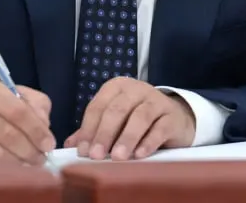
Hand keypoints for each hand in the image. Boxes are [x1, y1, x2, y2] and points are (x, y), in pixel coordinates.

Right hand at [0, 75, 54, 163]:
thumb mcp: (14, 95)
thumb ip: (35, 104)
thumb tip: (44, 126)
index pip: (19, 111)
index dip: (37, 130)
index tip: (49, 144)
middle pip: (9, 135)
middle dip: (31, 150)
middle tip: (42, 158)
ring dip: (19, 163)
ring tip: (30, 165)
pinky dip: (4, 170)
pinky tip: (14, 169)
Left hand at [64, 77, 195, 160]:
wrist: (175, 118)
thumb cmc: (137, 119)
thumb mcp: (115, 121)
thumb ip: (94, 130)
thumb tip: (70, 145)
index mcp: (117, 88)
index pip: (98, 106)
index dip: (89, 129)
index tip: (83, 151)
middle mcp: (136, 90)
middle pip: (117, 110)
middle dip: (104, 133)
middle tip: (96, 156)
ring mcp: (157, 101)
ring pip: (140, 117)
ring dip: (127, 138)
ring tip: (117, 157)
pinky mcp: (172, 116)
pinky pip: (160, 128)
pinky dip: (149, 142)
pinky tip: (139, 155)